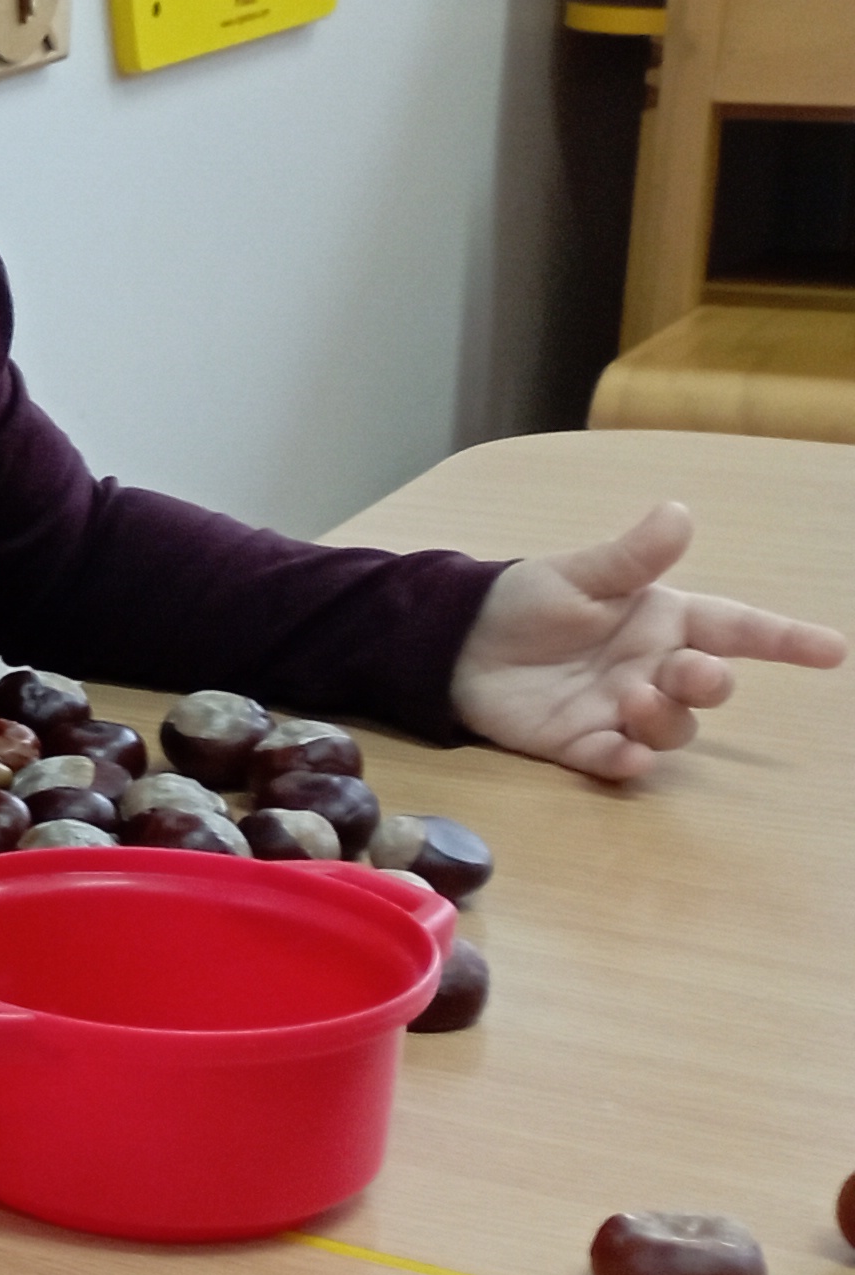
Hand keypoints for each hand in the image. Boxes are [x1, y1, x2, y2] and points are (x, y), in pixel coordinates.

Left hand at [448, 501, 843, 782]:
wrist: (456, 641)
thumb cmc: (524, 600)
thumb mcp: (577, 574)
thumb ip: (631, 556)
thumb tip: (679, 513)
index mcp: (662, 620)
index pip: (736, 628)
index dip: (785, 639)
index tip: (832, 650)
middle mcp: (653, 667)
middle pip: (710, 685)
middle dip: (710, 682)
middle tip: (687, 672)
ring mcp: (621, 709)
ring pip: (673, 728)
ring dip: (665, 719)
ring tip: (630, 700)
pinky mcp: (582, 743)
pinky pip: (619, 761)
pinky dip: (627, 761)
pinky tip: (625, 755)